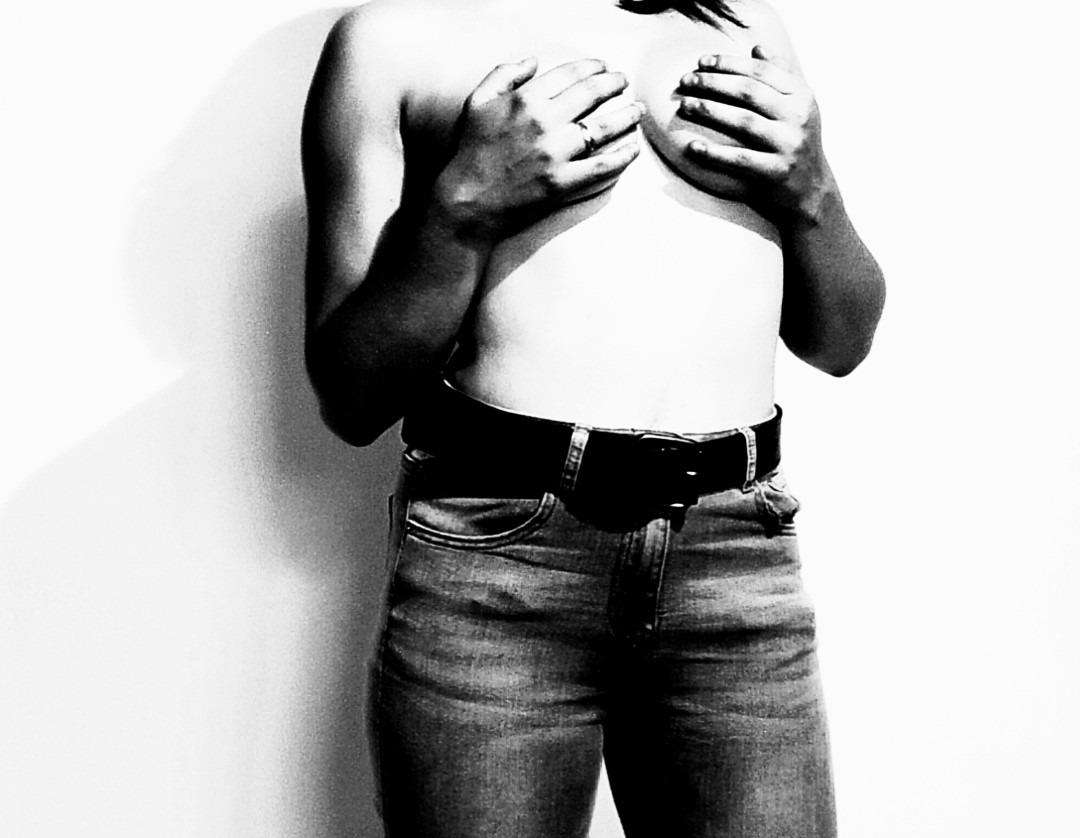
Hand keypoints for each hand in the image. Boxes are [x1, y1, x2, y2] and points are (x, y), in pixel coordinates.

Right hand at [434, 57, 643, 241]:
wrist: (467, 201)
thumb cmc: (471, 152)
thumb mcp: (477, 103)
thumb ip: (504, 74)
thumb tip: (533, 61)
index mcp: (525, 99)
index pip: (569, 74)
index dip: (592, 66)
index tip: (603, 66)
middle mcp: (544, 122)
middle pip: (592, 94)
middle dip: (614, 83)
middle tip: (624, 82)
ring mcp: (555, 153)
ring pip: (604, 127)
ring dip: (627, 115)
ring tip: (638, 110)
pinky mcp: (563, 181)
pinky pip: (603, 166)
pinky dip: (623, 156)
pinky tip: (634, 148)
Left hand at [677, 46, 833, 222]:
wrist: (810, 192)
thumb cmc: (794, 143)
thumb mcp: (795, 108)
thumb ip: (779, 77)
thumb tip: (757, 47)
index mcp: (801, 96)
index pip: (760, 71)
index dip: (728, 63)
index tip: (701, 61)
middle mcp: (798, 118)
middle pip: (749, 92)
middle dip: (713, 83)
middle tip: (685, 80)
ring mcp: (789, 145)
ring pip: (743, 122)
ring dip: (710, 111)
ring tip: (685, 105)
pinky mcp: (776, 172)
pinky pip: (740, 159)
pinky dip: (714, 153)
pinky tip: (692, 146)